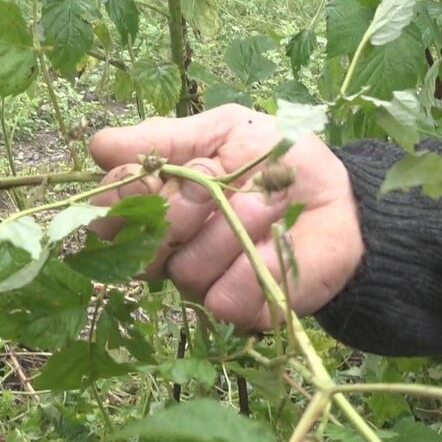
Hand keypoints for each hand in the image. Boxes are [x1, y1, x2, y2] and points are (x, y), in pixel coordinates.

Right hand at [87, 103, 363, 331]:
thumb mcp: (226, 131)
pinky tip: (275, 245)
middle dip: (179, 209)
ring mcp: (201, 281)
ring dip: (229, 230)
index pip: (110, 210)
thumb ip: (167, 138)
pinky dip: (252, 267)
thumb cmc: (279, 161)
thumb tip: (100, 147)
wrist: (341, 201)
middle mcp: (170, 248)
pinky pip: (222, 298)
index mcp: (158, 203)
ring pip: (184, 270)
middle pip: (139, 247)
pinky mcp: (237, 310)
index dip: (125, 193)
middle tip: (215, 184)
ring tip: (268, 203)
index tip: (157, 172)